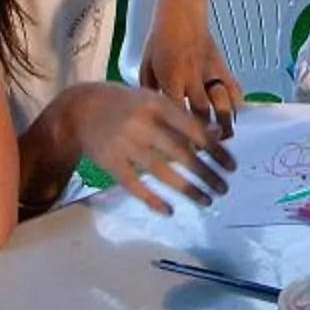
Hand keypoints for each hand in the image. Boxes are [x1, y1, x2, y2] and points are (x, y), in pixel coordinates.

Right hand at [60, 81, 234, 214]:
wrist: (79, 109)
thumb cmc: (125, 104)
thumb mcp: (153, 100)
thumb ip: (182, 117)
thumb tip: (218, 135)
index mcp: (157, 104)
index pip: (193, 129)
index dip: (215, 149)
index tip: (231, 166)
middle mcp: (142, 123)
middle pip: (181, 153)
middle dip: (206, 173)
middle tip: (224, 188)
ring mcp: (124, 143)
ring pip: (161, 171)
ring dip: (187, 188)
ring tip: (206, 200)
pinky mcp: (110, 162)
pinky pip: (135, 185)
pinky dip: (152, 200)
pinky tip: (169, 210)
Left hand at [136, 4, 242, 142]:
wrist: (180, 11)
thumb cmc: (159, 38)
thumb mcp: (146, 66)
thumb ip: (150, 91)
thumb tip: (151, 115)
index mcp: (169, 78)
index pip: (175, 113)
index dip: (179, 134)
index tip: (180, 152)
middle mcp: (191, 77)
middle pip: (201, 114)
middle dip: (205, 137)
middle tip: (205, 152)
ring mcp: (209, 72)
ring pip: (222, 104)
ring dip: (225, 124)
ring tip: (225, 138)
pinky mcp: (221, 66)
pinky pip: (234, 87)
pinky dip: (237, 103)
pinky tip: (236, 115)